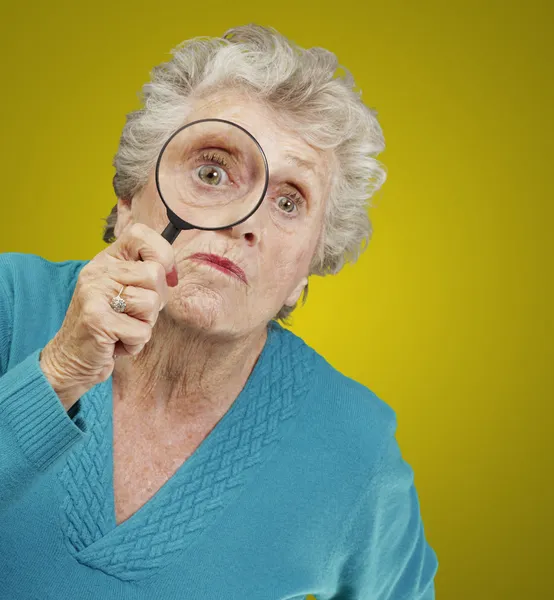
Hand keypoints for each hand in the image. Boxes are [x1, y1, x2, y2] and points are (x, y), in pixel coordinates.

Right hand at [39, 222, 177, 410]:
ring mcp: (95, 294)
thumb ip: (143, 277)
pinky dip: (134, 344)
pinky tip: (116, 343)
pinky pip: (141, 332)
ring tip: (123, 329)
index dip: (162, 253)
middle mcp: (98, 271)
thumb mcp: (121, 293)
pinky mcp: (97, 320)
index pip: (140, 234)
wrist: (70, 360)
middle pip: (155, 274)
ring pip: (151, 303)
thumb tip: (172, 273)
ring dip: (144, 325)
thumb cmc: (106, 327)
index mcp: (107, 261)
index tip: (166, 277)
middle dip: (156, 301)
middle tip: (135, 315)